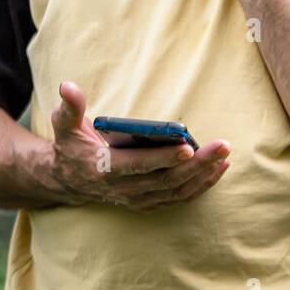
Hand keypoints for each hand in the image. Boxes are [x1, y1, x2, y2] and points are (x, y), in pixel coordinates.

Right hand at [48, 81, 229, 211]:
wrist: (67, 180)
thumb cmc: (72, 146)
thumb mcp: (65, 125)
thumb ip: (69, 106)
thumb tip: (68, 86)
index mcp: (105, 169)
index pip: (139, 165)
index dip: (164, 158)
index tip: (188, 146)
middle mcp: (123, 189)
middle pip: (166, 179)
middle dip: (197, 164)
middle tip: (222, 146)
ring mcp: (137, 199)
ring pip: (176, 191)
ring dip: (203, 176)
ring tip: (224, 157)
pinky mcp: (147, 203)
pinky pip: (178, 198)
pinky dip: (200, 186)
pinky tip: (217, 170)